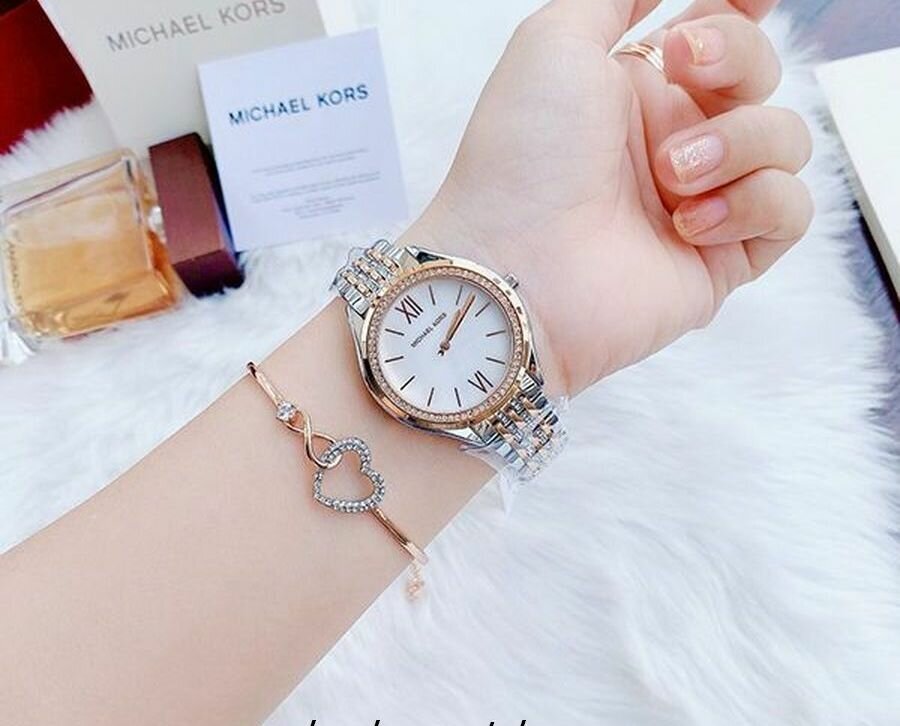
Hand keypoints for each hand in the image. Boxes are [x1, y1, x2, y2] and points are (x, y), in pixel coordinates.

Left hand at [404, 0, 812, 394]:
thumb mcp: (555, 42)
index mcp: (635, 89)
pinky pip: (789, 209)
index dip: (745, 11)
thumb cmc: (522, 156)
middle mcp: (673, 141)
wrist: (515, 268)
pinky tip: (689, 224)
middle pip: (759, 75)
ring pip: (785, 139)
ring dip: (737, 142)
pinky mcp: (722, 259)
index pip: (717, 36)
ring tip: (671, 175)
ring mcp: (701, 200)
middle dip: (737, 57)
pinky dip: (752, 204)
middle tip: (687, 67)